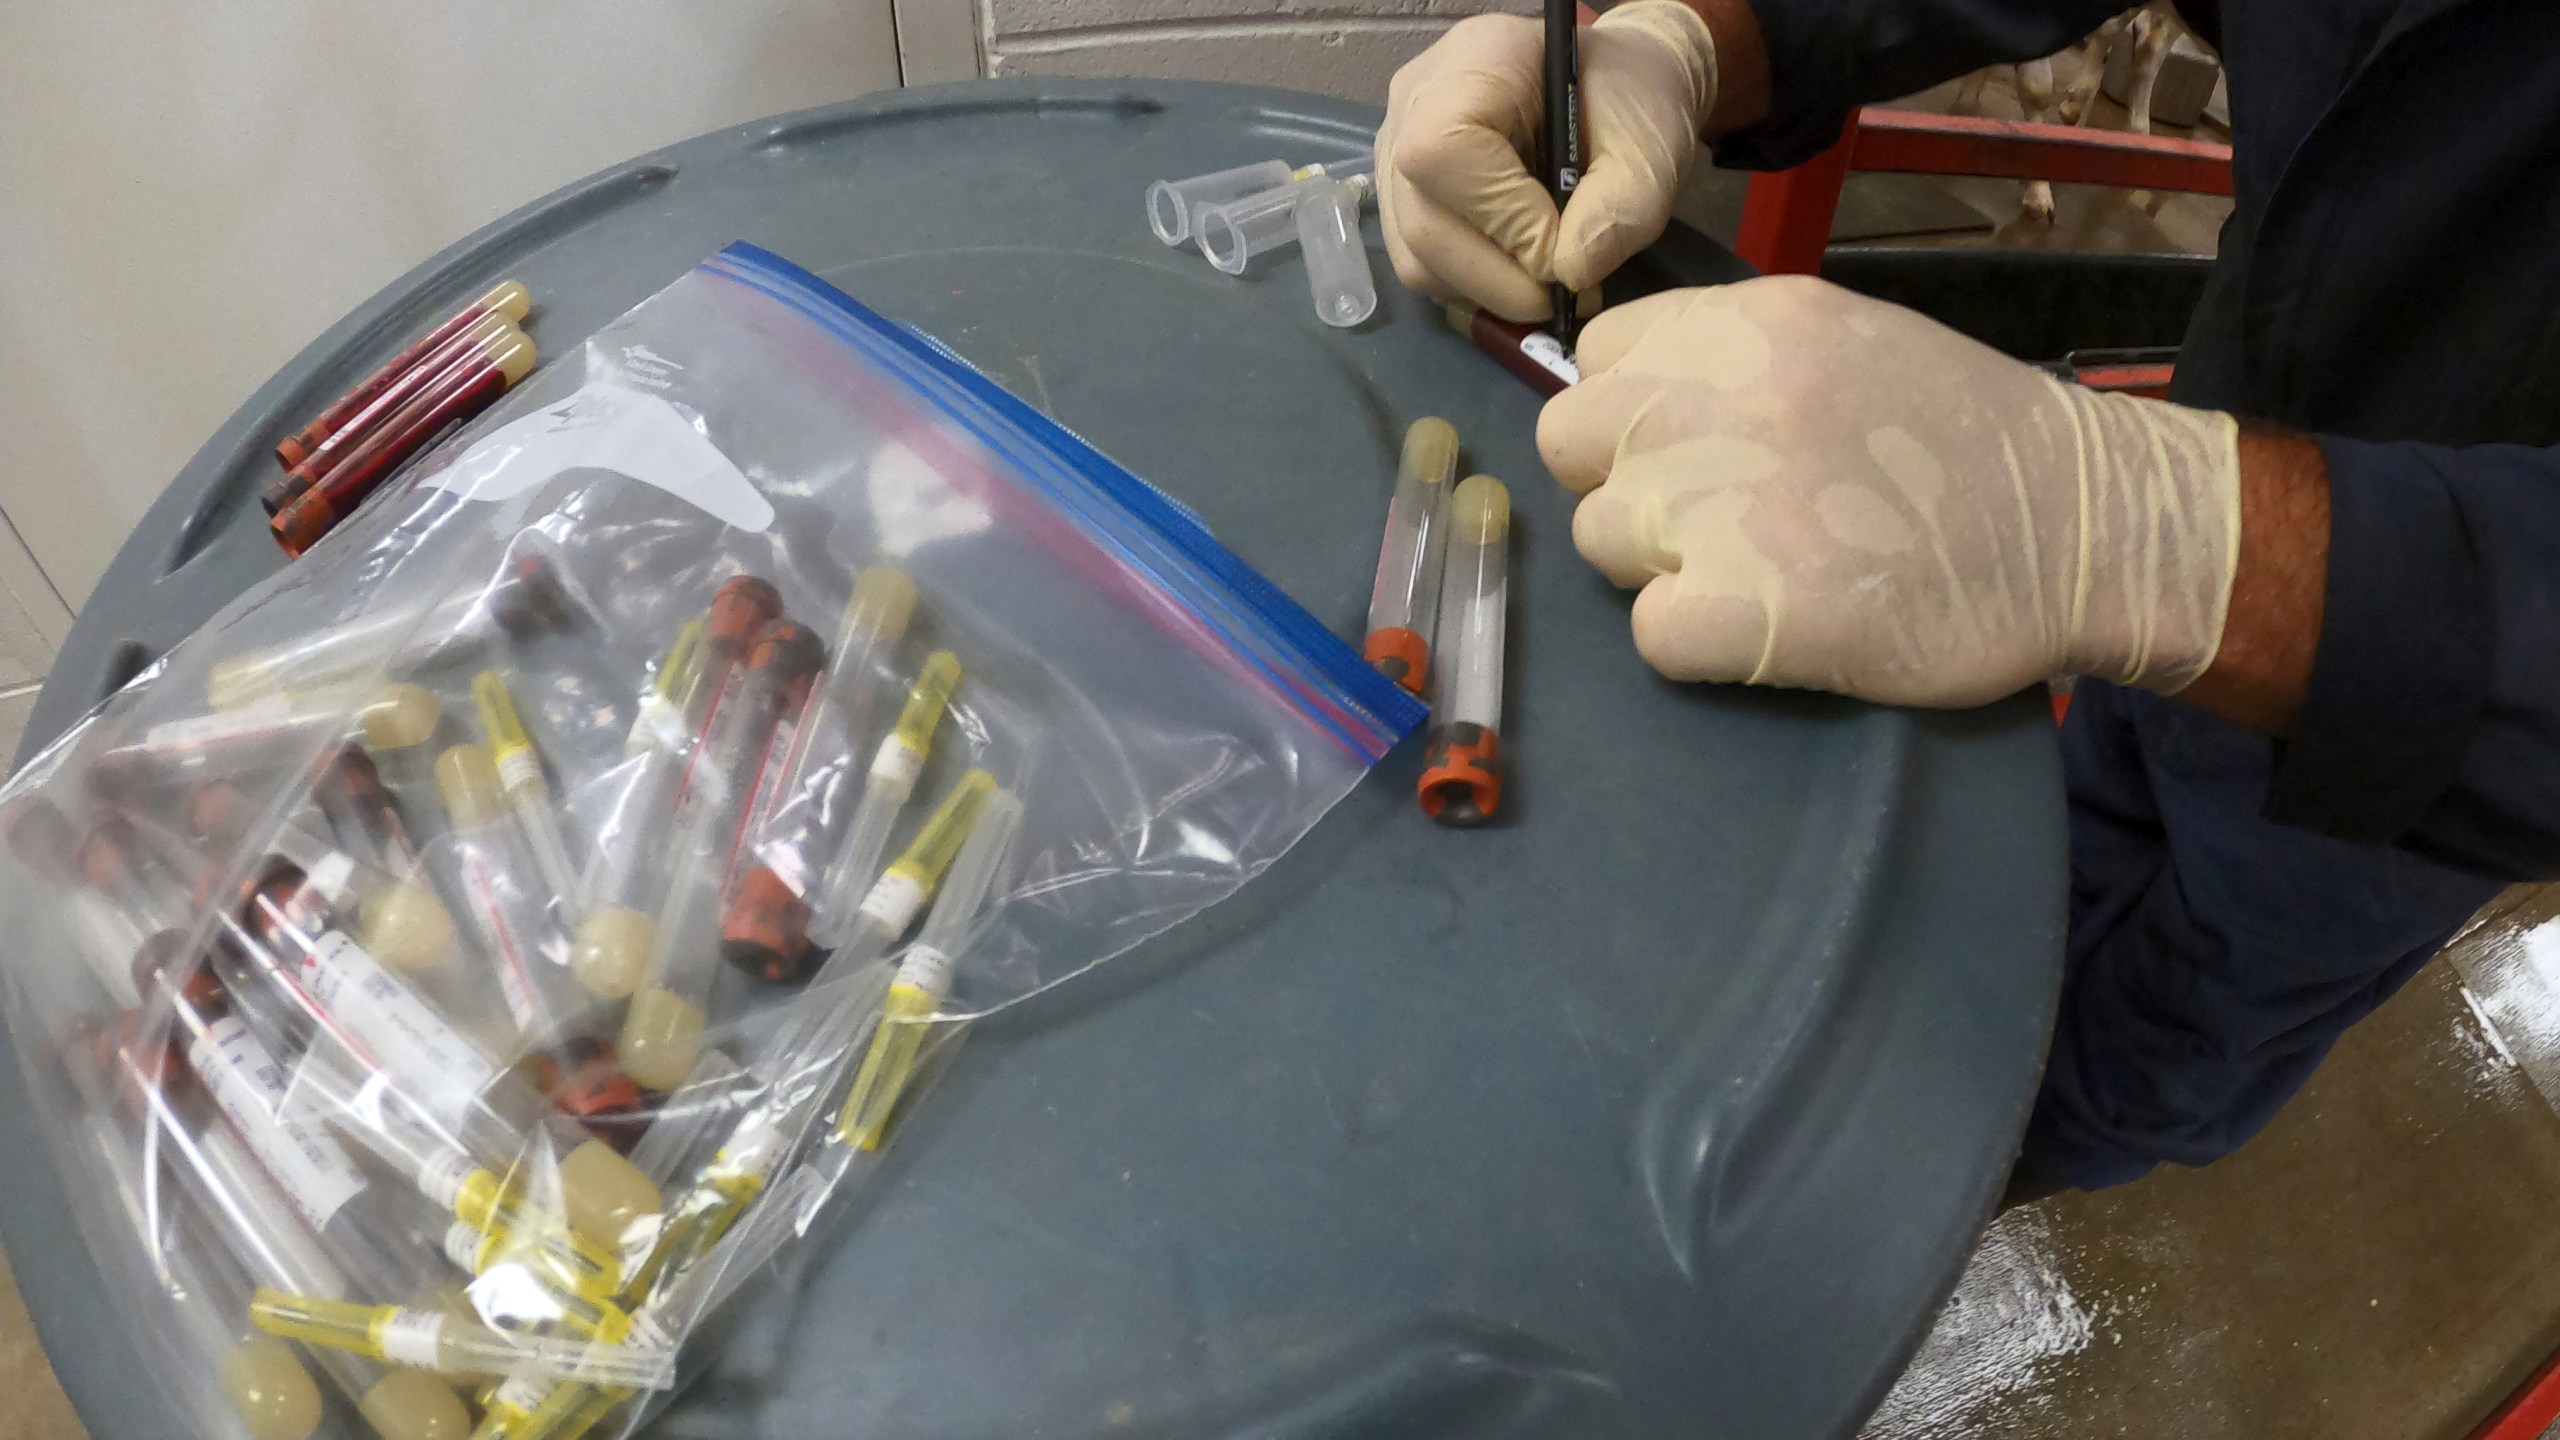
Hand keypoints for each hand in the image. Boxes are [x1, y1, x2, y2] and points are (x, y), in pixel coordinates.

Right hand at [1377, 1, 1718, 322]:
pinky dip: (1472, 286)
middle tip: (1564, 298)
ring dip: (1486, 292)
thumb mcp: (1651, 146)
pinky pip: (1418, 264)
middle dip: (1499, 280)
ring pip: (1415, 258)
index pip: (1446, 156)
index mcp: (1474, 62)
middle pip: (1423, 223)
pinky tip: (1517, 269)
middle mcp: (1414, 105)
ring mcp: (1394, 152)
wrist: (1611, 92)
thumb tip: (1569, 275)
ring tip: (1546, 281)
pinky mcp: (1398, 197)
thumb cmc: (1629, 101)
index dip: (1504, 222)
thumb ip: (1623, 208)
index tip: (1566, 254)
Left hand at [1538, 278, 2242, 707]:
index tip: (1684, 445)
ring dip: (1660, 565)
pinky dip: (1697, 643)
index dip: (1630, 410)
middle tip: (1707, 517)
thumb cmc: (1974, 442)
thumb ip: (1739, 358)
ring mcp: (1722, 504)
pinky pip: (1650, 633)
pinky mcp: (1743, 608)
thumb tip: (1643, 394)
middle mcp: (1718, 397)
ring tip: (1759, 568)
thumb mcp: (1849, 342)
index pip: (1600, 355)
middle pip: (1570, 445)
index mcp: (1747, 324)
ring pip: (1600, 538)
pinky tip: (1769, 624)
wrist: (2088, 528)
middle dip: (1623, 483)